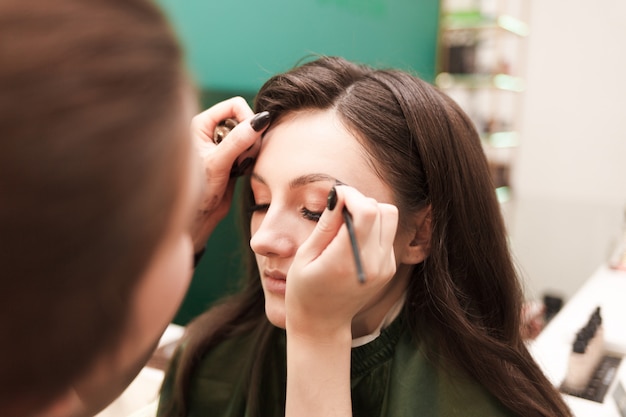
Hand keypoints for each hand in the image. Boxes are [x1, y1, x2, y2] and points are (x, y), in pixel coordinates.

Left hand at [189, 97, 269, 251]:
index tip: (250, 138)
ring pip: (250, 136)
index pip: (234, 105)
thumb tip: (261, 120)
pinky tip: (241, 172)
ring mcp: (222, 144)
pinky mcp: (232, 158)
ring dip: (251, 150)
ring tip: (240, 167)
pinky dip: (250, 159)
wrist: (199, 217)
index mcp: (201, 124)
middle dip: (250, 138)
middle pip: (245, 119)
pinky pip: (250, 150)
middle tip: (243, 158)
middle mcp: (212, 131)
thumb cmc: (198, 191)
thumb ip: (238, 141)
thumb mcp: (218, 163)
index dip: (247, 118)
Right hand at [285, 185, 398, 338]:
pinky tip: (353, 241)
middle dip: (360, 202)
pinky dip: (372, 228)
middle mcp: (373, 263)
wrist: (322, 323)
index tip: (336, 195)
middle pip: (382, 210)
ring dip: (370, 213)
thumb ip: (326, 225)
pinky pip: (387, 233)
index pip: (367, 212)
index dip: (352, 195)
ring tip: (347, 225)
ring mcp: (385, 267)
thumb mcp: (306, 256)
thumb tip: (339, 195)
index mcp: (347, 261)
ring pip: (389, 217)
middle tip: (339, 211)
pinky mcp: (389, 267)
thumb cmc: (304, 289)